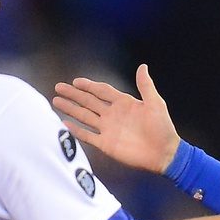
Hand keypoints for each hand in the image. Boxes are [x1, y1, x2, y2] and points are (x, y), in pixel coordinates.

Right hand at [53, 64, 181, 173]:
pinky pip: (88, 136)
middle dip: (74, 94)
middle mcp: (113, 115)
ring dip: (71, 109)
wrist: (164, 153)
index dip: (89, 85)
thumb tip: (143, 66)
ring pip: (85, 116)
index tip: (76, 81)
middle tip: (59, 87)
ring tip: (56, 101)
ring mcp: (108, 129)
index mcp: (124, 103)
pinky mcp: (106, 144)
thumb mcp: (156, 103)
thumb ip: (146, 85)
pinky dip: (76, 130)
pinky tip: (64, 124)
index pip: (102, 91)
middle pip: (88, 102)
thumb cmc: (163, 128)